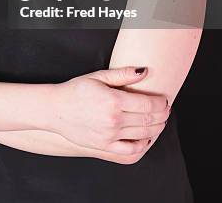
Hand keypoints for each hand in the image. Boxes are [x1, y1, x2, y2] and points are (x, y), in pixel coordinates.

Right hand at [50, 67, 169, 155]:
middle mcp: (113, 120)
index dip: (161, 103)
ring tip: (160, 121)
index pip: (148, 104)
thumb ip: (122, 74)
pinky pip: (131, 150)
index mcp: (113, 100)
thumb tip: (144, 71)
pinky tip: (146, 137)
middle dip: (162, 115)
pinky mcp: (104, 147)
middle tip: (166, 109)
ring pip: (143, 135)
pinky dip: (143, 145)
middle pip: (149, 120)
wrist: (56, 109)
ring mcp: (109, 135)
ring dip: (157, 128)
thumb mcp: (98, 76)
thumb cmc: (77, 90)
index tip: (164, 99)